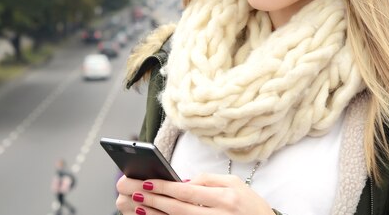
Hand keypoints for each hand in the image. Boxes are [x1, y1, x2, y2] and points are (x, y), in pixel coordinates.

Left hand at [116, 173, 274, 214]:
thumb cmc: (251, 205)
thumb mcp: (235, 184)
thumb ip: (209, 180)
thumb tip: (185, 181)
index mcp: (225, 197)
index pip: (188, 191)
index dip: (166, 187)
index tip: (147, 182)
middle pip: (180, 209)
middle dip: (156, 200)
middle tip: (136, 193)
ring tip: (140, 207)